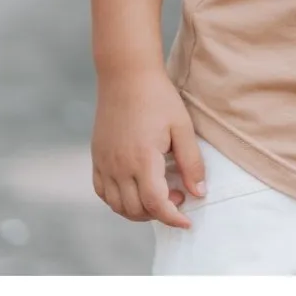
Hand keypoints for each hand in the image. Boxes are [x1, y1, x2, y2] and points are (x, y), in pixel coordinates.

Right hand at [91, 67, 206, 228]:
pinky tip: (135, 188)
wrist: (127, 74)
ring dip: (139, 210)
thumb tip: (199, 193)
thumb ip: (191, 162)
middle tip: (178, 195)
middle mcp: (119, 165)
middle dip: (159, 213)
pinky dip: (118, 200)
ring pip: (117, 205)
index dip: (173, 218)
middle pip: (136, 209)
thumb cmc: (158, 97)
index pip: (156, 204)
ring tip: (159, 193)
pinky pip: (102, 192)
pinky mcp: (97, 157)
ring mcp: (104, 162)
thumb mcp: (182, 126)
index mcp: (143, 158)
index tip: (188, 221)